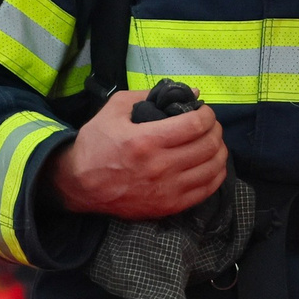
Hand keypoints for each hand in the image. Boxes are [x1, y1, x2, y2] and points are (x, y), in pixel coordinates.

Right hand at [48, 88, 227, 218]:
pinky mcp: (168, 207)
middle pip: (208, 146)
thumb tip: (189, 92)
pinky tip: (212, 164)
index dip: (207, 115)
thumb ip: (150, 95)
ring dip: (219, 151)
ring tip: (213, 143)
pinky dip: (216, 175)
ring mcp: (166, 190)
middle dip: (215, 130)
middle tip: (210, 125)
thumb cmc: (96, 144)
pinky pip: (206, 191)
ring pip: (212, 169)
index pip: (195, 125)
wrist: (79, 184)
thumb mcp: (115, 109)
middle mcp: (160, 167)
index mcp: (145, 141)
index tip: (204, 111)